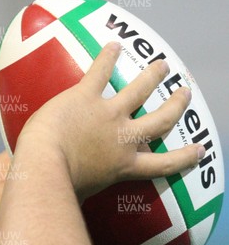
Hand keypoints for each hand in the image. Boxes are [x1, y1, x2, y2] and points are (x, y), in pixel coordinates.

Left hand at [17, 42, 203, 200]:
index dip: (185, 157)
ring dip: (152, 75)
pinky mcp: (87, 96)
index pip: (163, 164)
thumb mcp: (85, 196)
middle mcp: (123, 138)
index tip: (199, 149)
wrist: (45, 166)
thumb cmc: (61, 189)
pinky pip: (100, 71)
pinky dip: (108, 56)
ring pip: (139, 89)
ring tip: (162, 65)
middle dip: (175, 106)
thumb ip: (90, 191)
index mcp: (125, 166)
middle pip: (160, 120)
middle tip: (183, 94)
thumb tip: (81, 200)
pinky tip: (114, 44)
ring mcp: (108, 114)